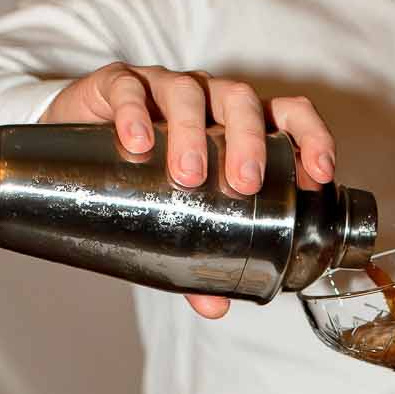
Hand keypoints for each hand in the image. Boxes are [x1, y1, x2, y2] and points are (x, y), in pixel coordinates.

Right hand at [39, 67, 337, 319]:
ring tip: (188, 176)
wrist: (76, 144)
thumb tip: (215, 308)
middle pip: (241, 101)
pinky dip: (134, 113)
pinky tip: (136, 143)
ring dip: (193, 133)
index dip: (311, 137)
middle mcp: (209, 100)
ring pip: (189, 93)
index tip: (318, 173)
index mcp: (239, 126)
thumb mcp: (178, 216)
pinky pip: (128, 89)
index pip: (289, 115)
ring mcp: (163, 88)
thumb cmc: (148, 176)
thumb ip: (198, 259)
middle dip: (249, 140)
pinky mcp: (116, 85)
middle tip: (244, 184)